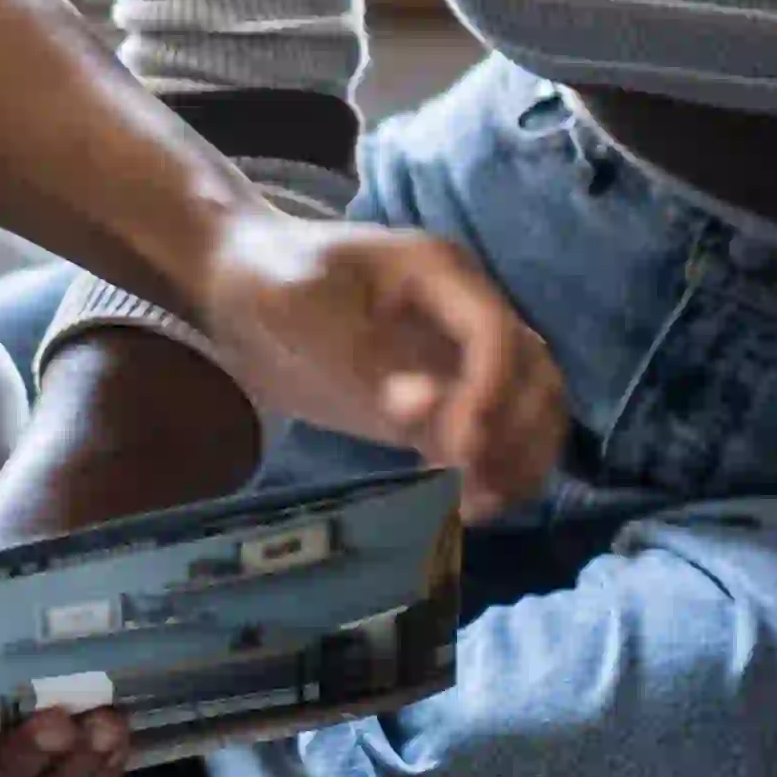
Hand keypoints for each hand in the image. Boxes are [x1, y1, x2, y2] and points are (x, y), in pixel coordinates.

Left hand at [192, 219, 563, 508]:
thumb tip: (424, 406)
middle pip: (533, 370)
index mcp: (439, 271)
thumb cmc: (268, 289)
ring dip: (521, 456)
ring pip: (531, 403)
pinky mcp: (448, 394)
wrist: (243, 287)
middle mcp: (467, 309)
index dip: (490, 394)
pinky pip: (498, 429)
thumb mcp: (300, 316)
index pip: (495, 333)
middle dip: (514, 431)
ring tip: (478, 504)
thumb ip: (361, 361)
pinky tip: (469, 504)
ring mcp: (462, 352)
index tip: (458, 452)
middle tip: (473, 487)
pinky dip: (500, 466)